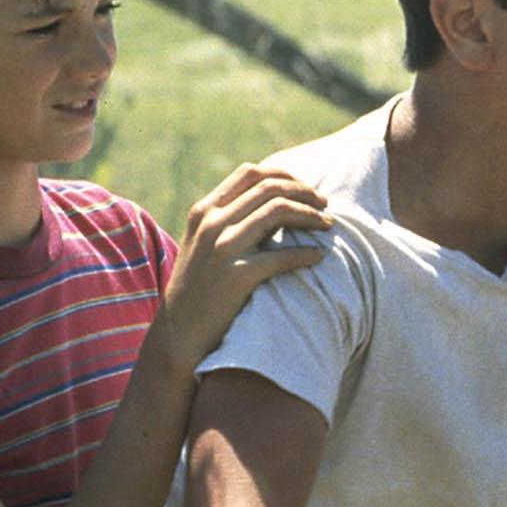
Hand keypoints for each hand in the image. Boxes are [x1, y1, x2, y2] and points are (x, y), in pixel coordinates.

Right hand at [153, 165, 331, 369]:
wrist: (178, 333)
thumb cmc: (199, 289)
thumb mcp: (203, 245)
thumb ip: (227, 220)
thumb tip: (271, 203)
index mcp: (204, 210)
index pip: (251, 172)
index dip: (286, 176)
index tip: (306, 189)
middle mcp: (211, 223)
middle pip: (270, 188)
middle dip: (305, 192)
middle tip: (325, 205)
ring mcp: (222, 248)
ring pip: (278, 211)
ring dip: (311, 215)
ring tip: (328, 225)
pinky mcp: (236, 276)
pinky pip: (282, 256)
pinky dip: (306, 253)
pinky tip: (319, 256)